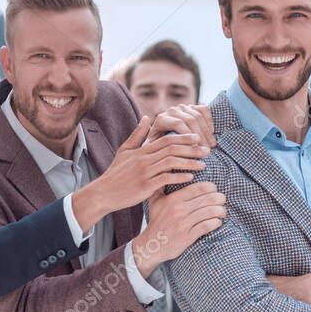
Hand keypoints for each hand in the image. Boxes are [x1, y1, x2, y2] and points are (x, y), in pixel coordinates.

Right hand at [72, 117, 209, 226]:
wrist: (103, 193)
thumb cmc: (116, 173)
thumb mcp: (125, 151)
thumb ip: (137, 135)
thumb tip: (147, 118)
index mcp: (141, 150)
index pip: (166, 139)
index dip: (183, 138)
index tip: (198, 138)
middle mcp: (144, 159)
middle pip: (172, 149)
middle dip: (192, 149)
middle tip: (207, 151)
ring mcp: (144, 172)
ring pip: (171, 163)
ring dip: (189, 163)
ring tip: (203, 165)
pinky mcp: (144, 186)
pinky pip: (165, 179)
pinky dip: (179, 178)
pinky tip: (190, 178)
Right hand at [134, 182, 226, 275]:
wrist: (151, 245)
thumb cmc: (157, 221)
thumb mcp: (155, 201)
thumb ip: (162, 186)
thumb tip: (169, 171)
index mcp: (173, 199)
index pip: (199, 188)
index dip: (212, 187)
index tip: (215, 189)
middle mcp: (179, 210)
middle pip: (208, 198)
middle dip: (220, 198)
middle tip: (222, 200)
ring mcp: (183, 224)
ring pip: (210, 212)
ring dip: (221, 210)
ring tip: (223, 211)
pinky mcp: (187, 237)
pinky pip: (207, 226)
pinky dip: (216, 222)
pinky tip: (217, 222)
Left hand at [149, 103, 216, 147]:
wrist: (165, 139)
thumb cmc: (160, 148)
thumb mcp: (155, 149)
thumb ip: (156, 148)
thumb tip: (165, 151)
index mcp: (161, 119)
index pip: (178, 124)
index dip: (188, 136)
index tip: (196, 148)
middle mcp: (172, 111)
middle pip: (190, 120)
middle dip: (200, 136)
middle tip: (206, 151)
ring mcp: (183, 108)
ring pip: (198, 116)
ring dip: (206, 132)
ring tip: (211, 146)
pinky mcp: (193, 107)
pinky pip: (204, 110)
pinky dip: (209, 121)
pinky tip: (212, 133)